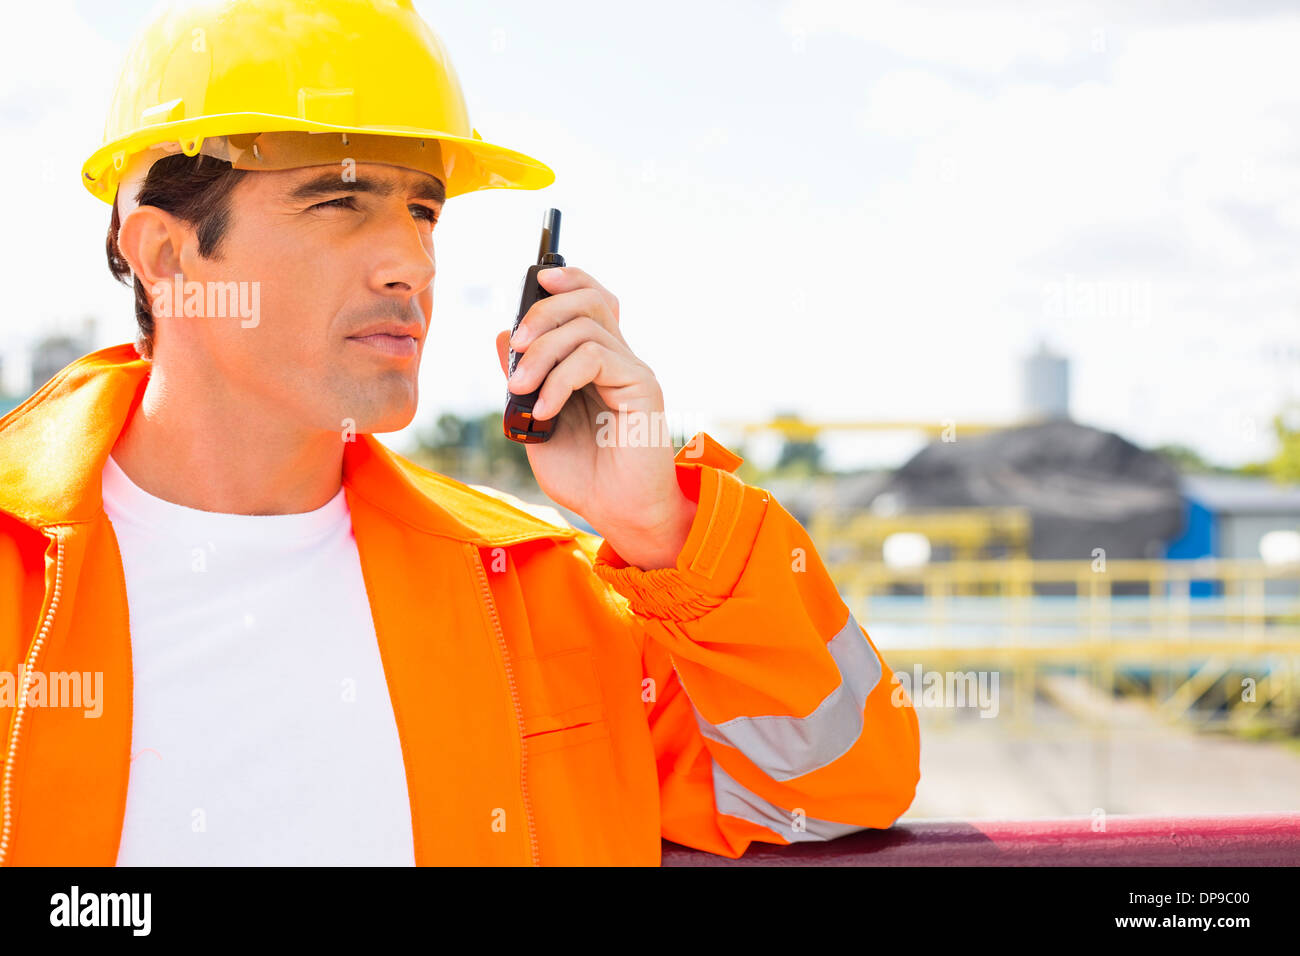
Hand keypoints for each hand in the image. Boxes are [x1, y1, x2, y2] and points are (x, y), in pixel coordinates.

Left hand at [495, 266, 695, 569]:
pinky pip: (594, 358)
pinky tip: (544, 409)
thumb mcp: (534, 423)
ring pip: (587, 326)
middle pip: (589, 300)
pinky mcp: (642, 387)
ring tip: (520, 389)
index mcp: (597, 363)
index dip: (567, 280)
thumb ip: (522, 381)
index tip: (536, 279)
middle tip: (515, 347)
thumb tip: (502, 335)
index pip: (590, 299)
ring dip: (542, 352)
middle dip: (542, 312)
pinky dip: (560, 379)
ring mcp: (632, 371)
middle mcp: (619, 359)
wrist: (619, 513)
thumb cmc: (584, 476)